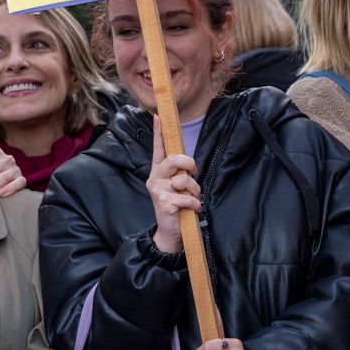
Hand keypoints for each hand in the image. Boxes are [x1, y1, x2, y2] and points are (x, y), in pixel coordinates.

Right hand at [146, 117, 199, 252]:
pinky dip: (195, 204)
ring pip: (183, 179)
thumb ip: (179, 173)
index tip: (159, 117)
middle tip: (194, 172)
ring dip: (195, 190)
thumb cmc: (176, 206)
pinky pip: (187, 197)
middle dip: (189, 163)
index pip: (157, 149)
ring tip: (193, 198)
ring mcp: (158, 191)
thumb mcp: (176, 187)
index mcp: (157, 172)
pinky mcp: (164, 203)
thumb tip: (188, 162)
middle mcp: (154, 179)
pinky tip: (192, 209)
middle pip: (173, 159)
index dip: (159, 133)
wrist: (170, 232)